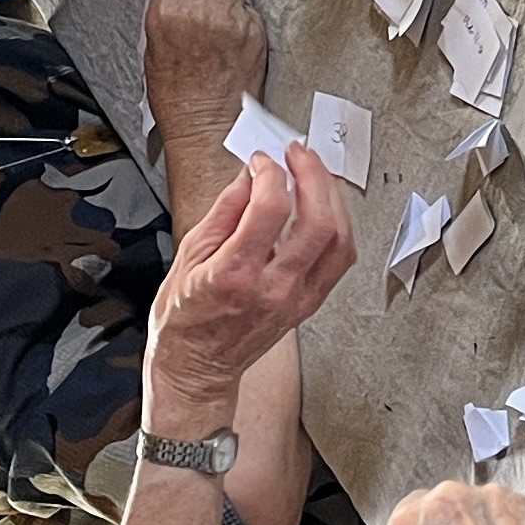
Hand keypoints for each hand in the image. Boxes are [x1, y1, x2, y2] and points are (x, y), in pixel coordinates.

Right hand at [140, 0, 263, 146]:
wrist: (207, 127)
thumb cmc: (177, 95)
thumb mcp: (152, 43)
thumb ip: (168, 5)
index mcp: (168, 8)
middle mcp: (201, 8)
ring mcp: (232, 19)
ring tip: (218, 27)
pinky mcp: (255, 32)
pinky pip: (250, 10)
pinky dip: (243, 21)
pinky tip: (232, 42)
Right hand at [143, 149, 351, 424]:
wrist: (197, 369)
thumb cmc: (185, 321)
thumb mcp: (187, 258)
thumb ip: (223, 213)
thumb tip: (248, 178)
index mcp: (235, 275)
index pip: (270, 209)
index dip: (269, 173)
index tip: (261, 161)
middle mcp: (273, 289)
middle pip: (318, 222)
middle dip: (313, 176)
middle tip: (298, 155)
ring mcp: (297, 299)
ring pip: (339, 240)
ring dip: (333, 198)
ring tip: (315, 174)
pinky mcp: (308, 305)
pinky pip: (339, 260)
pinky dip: (338, 226)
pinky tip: (325, 208)